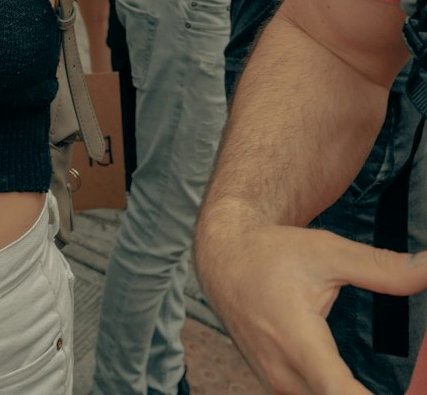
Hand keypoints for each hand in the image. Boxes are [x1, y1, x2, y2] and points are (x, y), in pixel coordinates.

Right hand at [196, 217, 426, 393]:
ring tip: (398, 388)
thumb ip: (381, 268)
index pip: (337, 391)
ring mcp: (278, 385)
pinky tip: (351, 384)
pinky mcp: (277, 387)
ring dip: (348, 393)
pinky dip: (334, 392)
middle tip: (412, 388)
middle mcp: (285, 373)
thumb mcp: (328, 252)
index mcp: (298, 341)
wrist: (225, 260)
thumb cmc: (273, 254)